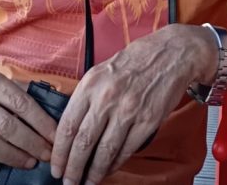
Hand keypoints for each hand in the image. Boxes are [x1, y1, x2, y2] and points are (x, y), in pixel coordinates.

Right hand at [0, 68, 57, 170]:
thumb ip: (20, 94)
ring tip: (31, 162)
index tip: (55, 136)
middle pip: (6, 126)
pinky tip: (6, 163)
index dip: (41, 122)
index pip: (20, 103)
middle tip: (47, 154)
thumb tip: (54, 113)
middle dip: (32, 143)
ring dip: (14, 157)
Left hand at [50, 24, 213, 183]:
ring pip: (105, 152)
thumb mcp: (100, 71)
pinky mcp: (148, 121)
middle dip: (73, 169)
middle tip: (68, 182)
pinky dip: (116, 164)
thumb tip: (71, 129)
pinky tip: (109, 170)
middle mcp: (107, 98)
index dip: (59, 152)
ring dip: (94, 173)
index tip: (56, 166)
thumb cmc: (134, 61)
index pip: (68, 126)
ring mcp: (129, 110)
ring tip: (87, 183)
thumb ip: (85, 98)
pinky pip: (127, 150)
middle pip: (83, 143)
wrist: (170, 54)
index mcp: (91, 84)